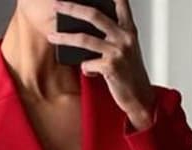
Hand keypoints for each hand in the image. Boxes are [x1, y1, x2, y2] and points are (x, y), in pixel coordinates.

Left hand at [47, 0, 156, 130]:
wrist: (140, 97)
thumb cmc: (129, 74)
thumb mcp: (126, 50)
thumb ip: (112, 37)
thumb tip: (83, 32)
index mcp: (129, 29)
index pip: (121, 2)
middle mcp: (125, 37)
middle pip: (94, 15)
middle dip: (72, 8)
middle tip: (57, 5)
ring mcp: (118, 51)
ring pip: (84, 39)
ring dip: (64, 38)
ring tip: (51, 36)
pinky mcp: (111, 67)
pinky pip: (87, 64)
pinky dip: (85, 69)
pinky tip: (91, 72)